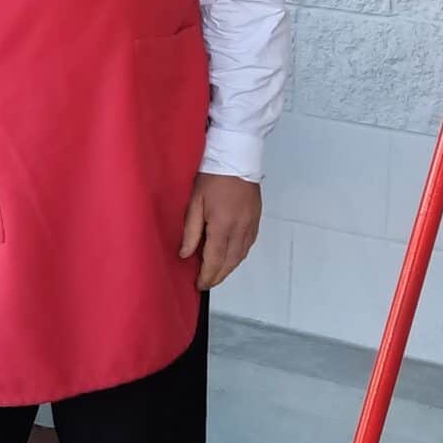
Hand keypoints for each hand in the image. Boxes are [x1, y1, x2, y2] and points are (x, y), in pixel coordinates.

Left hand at [179, 173, 260, 291]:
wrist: (237, 157)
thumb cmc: (212, 177)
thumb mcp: (195, 202)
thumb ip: (191, 231)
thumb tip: (186, 255)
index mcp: (223, 226)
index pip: (215, 260)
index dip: (207, 276)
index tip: (199, 285)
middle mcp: (240, 229)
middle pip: (230, 262)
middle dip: (218, 276)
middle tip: (206, 284)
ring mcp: (251, 225)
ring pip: (241, 256)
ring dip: (229, 268)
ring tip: (217, 274)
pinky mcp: (257, 219)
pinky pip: (248, 245)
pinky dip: (238, 256)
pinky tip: (230, 257)